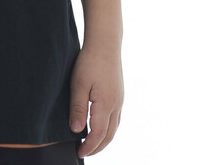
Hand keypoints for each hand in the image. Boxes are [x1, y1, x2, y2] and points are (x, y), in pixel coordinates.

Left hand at [68, 43, 123, 157]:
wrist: (105, 43)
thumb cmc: (90, 61)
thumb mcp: (78, 84)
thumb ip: (78, 109)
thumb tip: (77, 131)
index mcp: (106, 105)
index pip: (98, 135)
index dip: (89, 147)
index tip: (78, 152)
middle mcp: (116, 105)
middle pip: (109, 136)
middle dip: (97, 147)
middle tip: (83, 152)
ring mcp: (119, 100)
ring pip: (114, 128)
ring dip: (104, 140)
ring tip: (91, 144)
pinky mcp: (119, 94)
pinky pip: (116, 118)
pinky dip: (108, 129)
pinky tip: (100, 126)